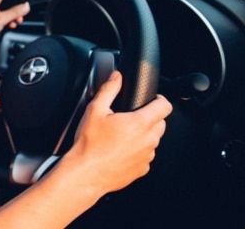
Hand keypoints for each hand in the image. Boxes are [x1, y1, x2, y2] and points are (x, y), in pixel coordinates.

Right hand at [62, 71, 172, 195]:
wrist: (86, 172)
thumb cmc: (90, 144)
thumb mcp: (95, 110)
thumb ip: (109, 89)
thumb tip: (116, 77)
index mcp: (140, 123)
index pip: (165, 106)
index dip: (159, 99)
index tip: (152, 99)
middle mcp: (148, 140)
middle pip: (161, 123)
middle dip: (150, 117)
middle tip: (130, 117)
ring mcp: (147, 156)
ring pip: (153, 140)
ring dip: (143, 135)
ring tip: (122, 135)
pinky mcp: (142, 169)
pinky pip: (146, 155)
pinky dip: (138, 151)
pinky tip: (120, 150)